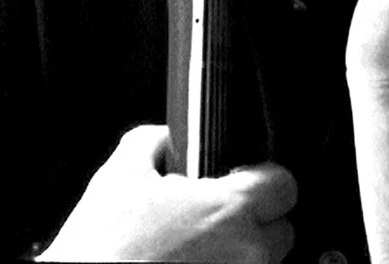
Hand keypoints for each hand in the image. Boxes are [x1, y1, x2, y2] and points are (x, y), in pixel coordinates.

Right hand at [38, 124, 296, 263]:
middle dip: (252, 220)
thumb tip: (165, 136)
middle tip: (213, 214)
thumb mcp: (120, 173)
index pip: (283, 184)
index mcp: (229, 211)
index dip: (262, 176)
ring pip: (260, 262)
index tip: (242, 178)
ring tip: (194, 245)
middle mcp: (247, 255)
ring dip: (237, 250)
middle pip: (280, 230)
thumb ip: (152, 141)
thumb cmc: (104, 248)